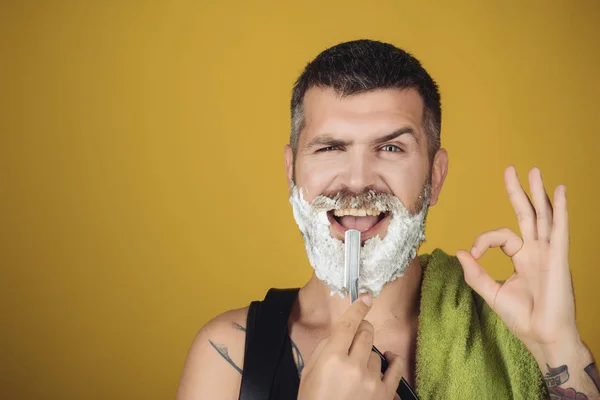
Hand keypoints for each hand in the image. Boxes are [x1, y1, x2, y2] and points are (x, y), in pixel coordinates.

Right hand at [297, 296, 402, 399]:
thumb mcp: (308, 373)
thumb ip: (324, 349)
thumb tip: (339, 334)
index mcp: (331, 358)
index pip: (349, 323)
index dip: (358, 307)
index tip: (366, 297)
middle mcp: (354, 366)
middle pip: (366, 332)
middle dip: (362, 329)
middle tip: (357, 335)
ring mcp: (372, 381)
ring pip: (377, 351)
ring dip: (369, 354)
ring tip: (358, 368)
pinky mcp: (385, 394)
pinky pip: (396, 368)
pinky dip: (393, 360)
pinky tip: (388, 358)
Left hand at [456, 166, 579, 355]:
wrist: (542, 336)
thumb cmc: (522, 318)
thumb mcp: (492, 293)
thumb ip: (476, 273)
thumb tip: (460, 252)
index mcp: (521, 258)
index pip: (500, 236)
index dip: (483, 240)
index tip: (473, 253)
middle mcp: (536, 251)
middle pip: (526, 214)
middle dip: (518, 191)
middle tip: (511, 169)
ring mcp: (548, 253)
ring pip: (542, 216)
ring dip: (538, 193)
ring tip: (533, 171)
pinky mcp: (558, 258)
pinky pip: (559, 229)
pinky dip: (559, 209)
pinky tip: (559, 191)